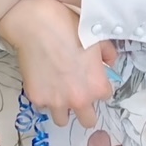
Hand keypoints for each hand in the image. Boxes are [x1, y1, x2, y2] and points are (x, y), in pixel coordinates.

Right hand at [0, 0, 118, 129]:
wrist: (37, 25)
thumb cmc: (68, 27)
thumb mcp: (96, 37)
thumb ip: (108, 55)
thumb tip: (109, 63)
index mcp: (97, 86)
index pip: (105, 97)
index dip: (97, 86)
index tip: (89, 78)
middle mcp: (79, 100)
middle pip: (88, 121)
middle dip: (84, 109)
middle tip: (76, 92)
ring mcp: (56, 102)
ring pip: (62, 120)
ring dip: (62, 108)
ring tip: (57, 90)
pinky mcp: (36, 98)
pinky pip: (42, 106)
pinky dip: (43, 97)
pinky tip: (42, 80)